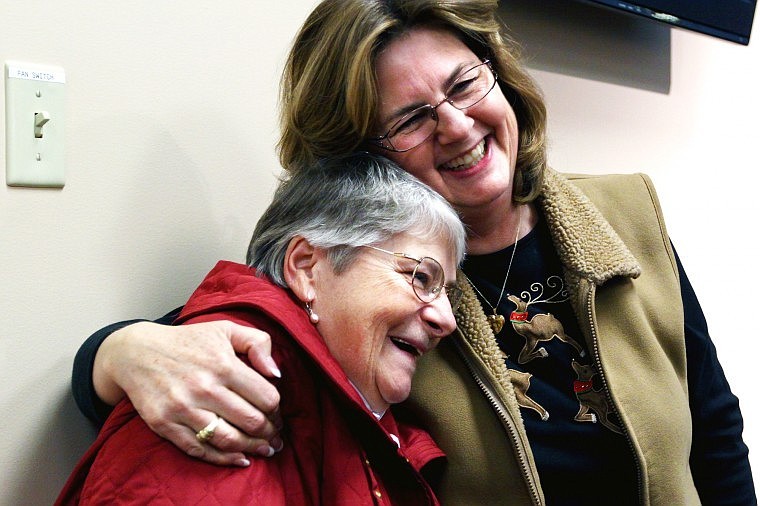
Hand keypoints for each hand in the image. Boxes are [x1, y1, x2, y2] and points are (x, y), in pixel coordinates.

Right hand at [93, 320, 282, 465]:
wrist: (136, 352)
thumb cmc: (188, 341)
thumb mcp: (226, 329)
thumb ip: (258, 343)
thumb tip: (276, 373)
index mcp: (224, 364)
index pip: (266, 397)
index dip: (277, 410)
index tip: (277, 415)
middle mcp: (204, 388)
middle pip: (251, 421)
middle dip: (269, 433)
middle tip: (275, 438)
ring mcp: (182, 408)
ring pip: (229, 440)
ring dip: (252, 449)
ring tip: (264, 450)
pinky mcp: (164, 424)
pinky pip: (200, 450)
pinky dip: (223, 459)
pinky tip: (239, 459)